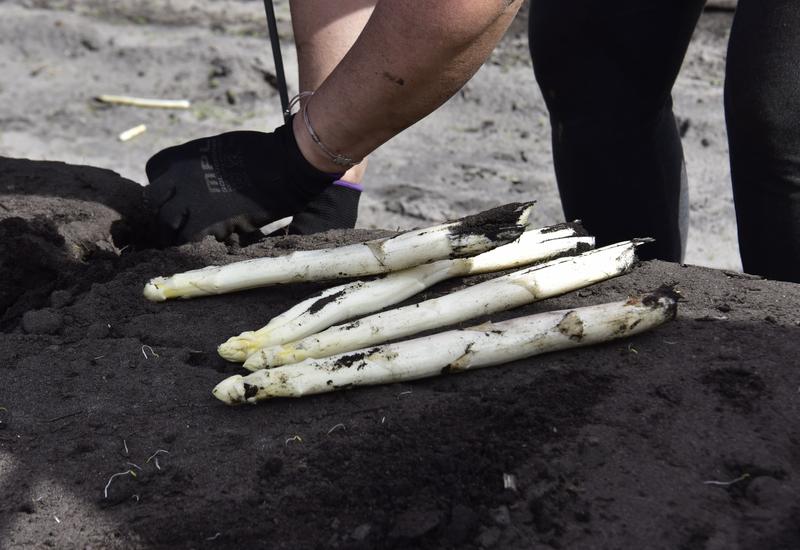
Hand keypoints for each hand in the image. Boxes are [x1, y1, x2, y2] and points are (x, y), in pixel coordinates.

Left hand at [144, 125, 335, 244]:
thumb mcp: (216, 149)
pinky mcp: (210, 225)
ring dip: (180, 234)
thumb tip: (193, 182)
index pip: (153, 173)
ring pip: (170, 229)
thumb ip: (197, 166)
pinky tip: (218, 236)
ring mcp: (192, 205)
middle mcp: (179, 182)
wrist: (283, 166)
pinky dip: (204, 241)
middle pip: (155, 207)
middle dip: (165, 216)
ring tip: (195, 236)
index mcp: (180, 158)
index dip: (163, 187)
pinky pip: (196, 240)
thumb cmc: (259, 152)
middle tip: (177, 223)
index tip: (174, 194)